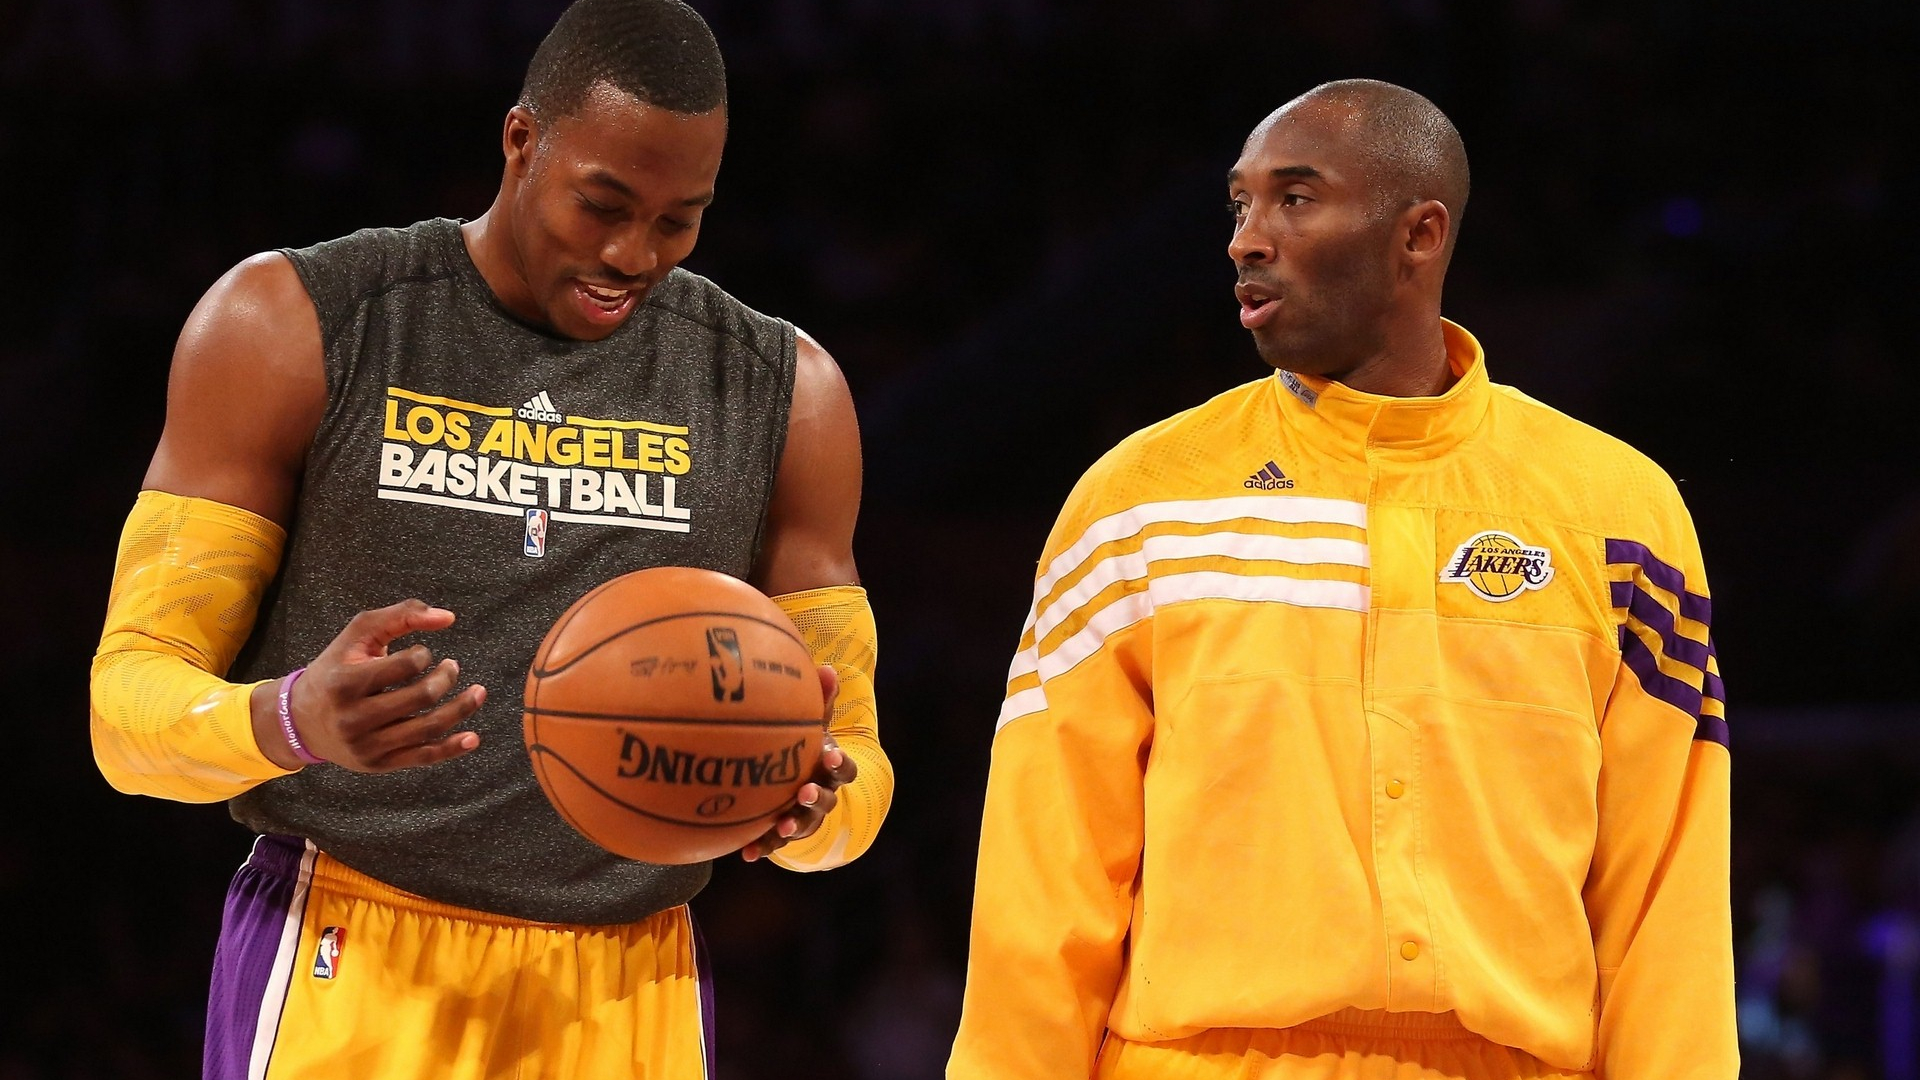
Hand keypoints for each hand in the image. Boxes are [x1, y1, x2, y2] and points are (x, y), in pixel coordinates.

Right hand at [253, 598, 486, 771]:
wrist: (300, 720)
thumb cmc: (335, 670)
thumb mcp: (357, 636)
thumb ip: (400, 616)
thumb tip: (448, 617)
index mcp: (345, 683)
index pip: (405, 665)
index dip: (423, 654)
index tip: (421, 654)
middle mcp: (354, 718)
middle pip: (421, 696)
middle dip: (446, 677)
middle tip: (452, 667)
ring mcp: (367, 745)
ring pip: (428, 728)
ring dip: (461, 708)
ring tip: (478, 692)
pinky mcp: (378, 764)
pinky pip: (423, 757)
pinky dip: (453, 748)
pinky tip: (472, 737)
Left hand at [740, 666, 856, 861]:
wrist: (798, 781)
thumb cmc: (805, 746)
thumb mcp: (813, 725)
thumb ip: (820, 701)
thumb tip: (827, 668)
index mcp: (830, 770)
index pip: (844, 770)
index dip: (840, 764)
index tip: (831, 755)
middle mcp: (822, 795)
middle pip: (827, 800)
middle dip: (817, 797)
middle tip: (805, 792)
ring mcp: (804, 816)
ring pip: (804, 825)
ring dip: (794, 826)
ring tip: (782, 825)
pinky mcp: (782, 831)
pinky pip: (773, 840)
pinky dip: (763, 846)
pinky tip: (746, 853)